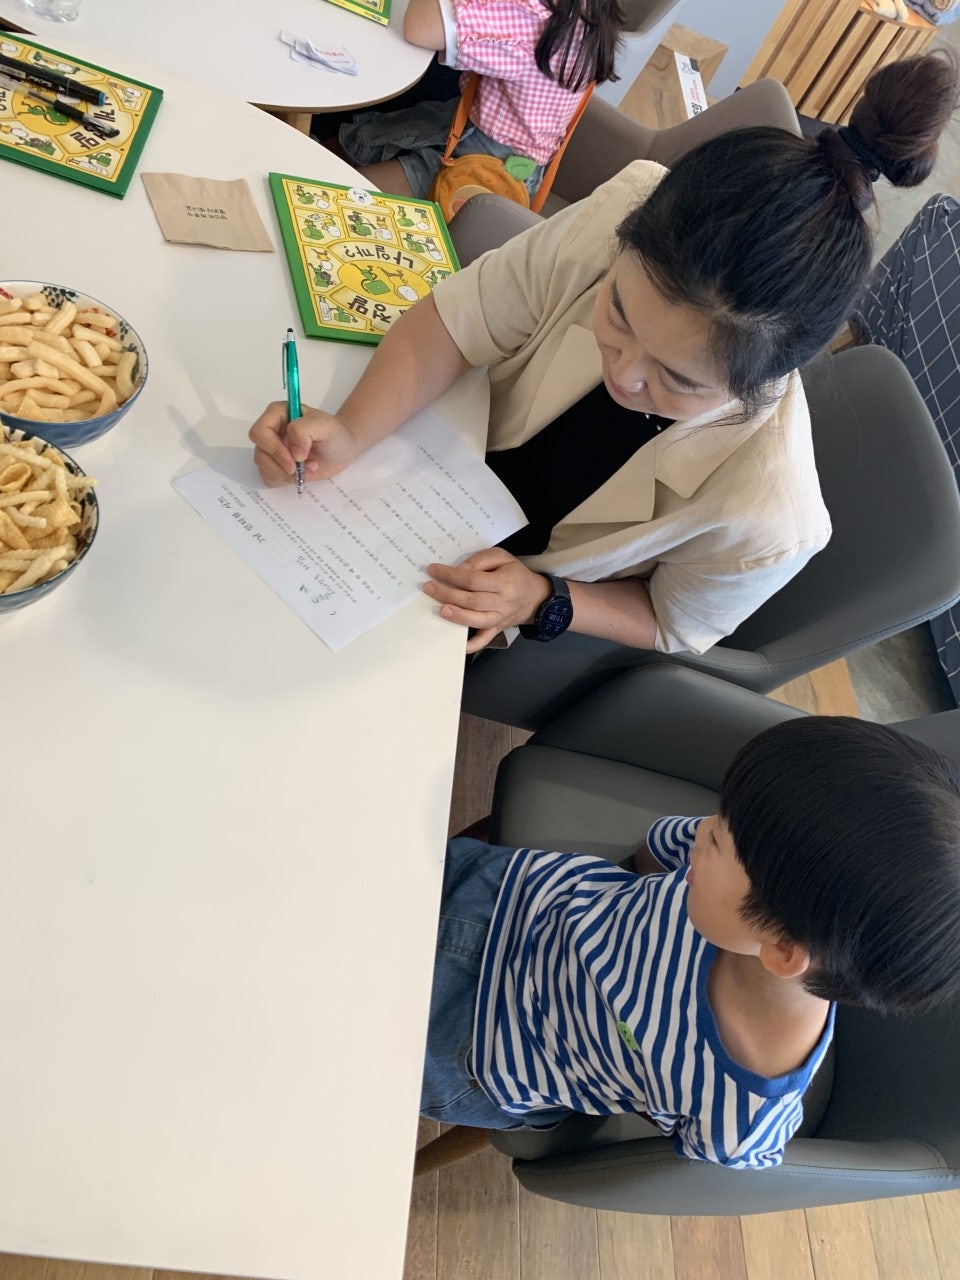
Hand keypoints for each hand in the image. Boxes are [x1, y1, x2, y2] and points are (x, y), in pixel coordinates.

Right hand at [248, 401, 362, 487]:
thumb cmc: (335, 434)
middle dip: (281, 466)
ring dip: (286, 475)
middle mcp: (270, 430)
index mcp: (277, 413)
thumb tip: (294, 453)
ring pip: (263, 468)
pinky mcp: (275, 465)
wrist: (342, 449)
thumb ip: (305, 430)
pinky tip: (301, 474)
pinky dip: (285, 481)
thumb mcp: (325, 426)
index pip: (260, 432)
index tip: (295, 460)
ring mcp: (271, 449)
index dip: (274, 449)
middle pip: (260, 453)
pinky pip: (269, 478)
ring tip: (308, 468)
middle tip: (304, 468)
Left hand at [423, 547, 550, 652]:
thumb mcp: (503, 557)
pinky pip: (485, 639)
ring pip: (476, 620)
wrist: (536, 597)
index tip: (433, 570)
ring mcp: (500, 618)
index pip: (473, 580)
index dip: (452, 575)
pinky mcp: (497, 629)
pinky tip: (459, 646)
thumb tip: (459, 570)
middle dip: (448, 594)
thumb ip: (481, 560)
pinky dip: (472, 645)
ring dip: (457, 616)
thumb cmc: (515, 574)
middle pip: (472, 600)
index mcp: (505, 582)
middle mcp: (503, 602)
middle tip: (428, 588)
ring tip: (440, 610)